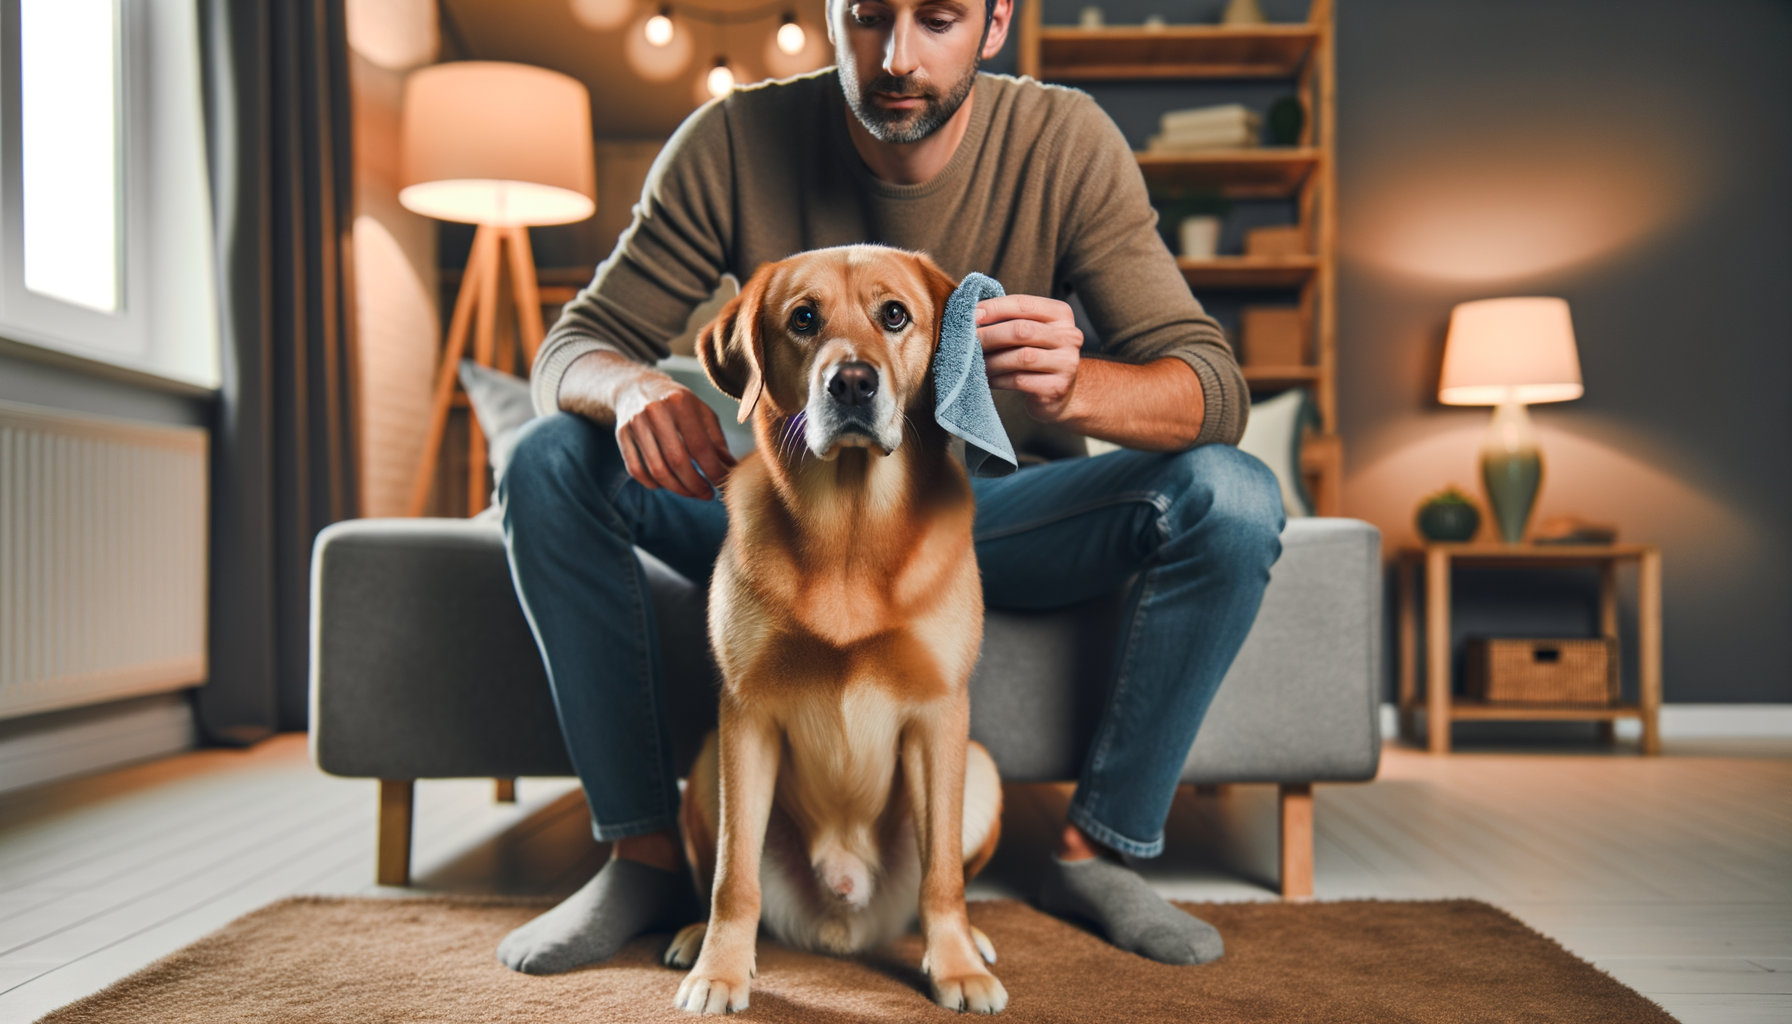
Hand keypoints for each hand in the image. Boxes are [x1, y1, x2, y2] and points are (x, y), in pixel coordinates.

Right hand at [612, 371, 735, 500]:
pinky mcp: (621, 434)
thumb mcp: (701, 411)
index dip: (713, 470)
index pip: (699, 446)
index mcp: (680, 402)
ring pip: (656, 469)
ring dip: (676, 488)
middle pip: (677, 461)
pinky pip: (636, 470)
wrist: (636, 385)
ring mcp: (635, 423)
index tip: (722, 484)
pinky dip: (653, 484)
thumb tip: (729, 468)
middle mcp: (655, 411)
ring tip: (691, 492)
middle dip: (695, 484)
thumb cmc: (677, 402)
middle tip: (706, 494)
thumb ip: (716, 438)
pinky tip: (666, 485)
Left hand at [976, 294, 1083, 421]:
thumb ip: (1008, 319)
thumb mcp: (1029, 332)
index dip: (994, 308)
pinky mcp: (1057, 387)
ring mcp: (1067, 362)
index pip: (1023, 304)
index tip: (970, 316)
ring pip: (1021, 357)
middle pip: (1022, 330)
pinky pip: (1019, 380)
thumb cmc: (1036, 356)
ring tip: (973, 363)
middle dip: (989, 335)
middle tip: (966, 342)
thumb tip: (971, 314)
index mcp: (1061, 314)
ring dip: (992, 360)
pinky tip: (986, 379)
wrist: (1060, 394)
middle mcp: (1069, 335)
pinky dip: (997, 379)